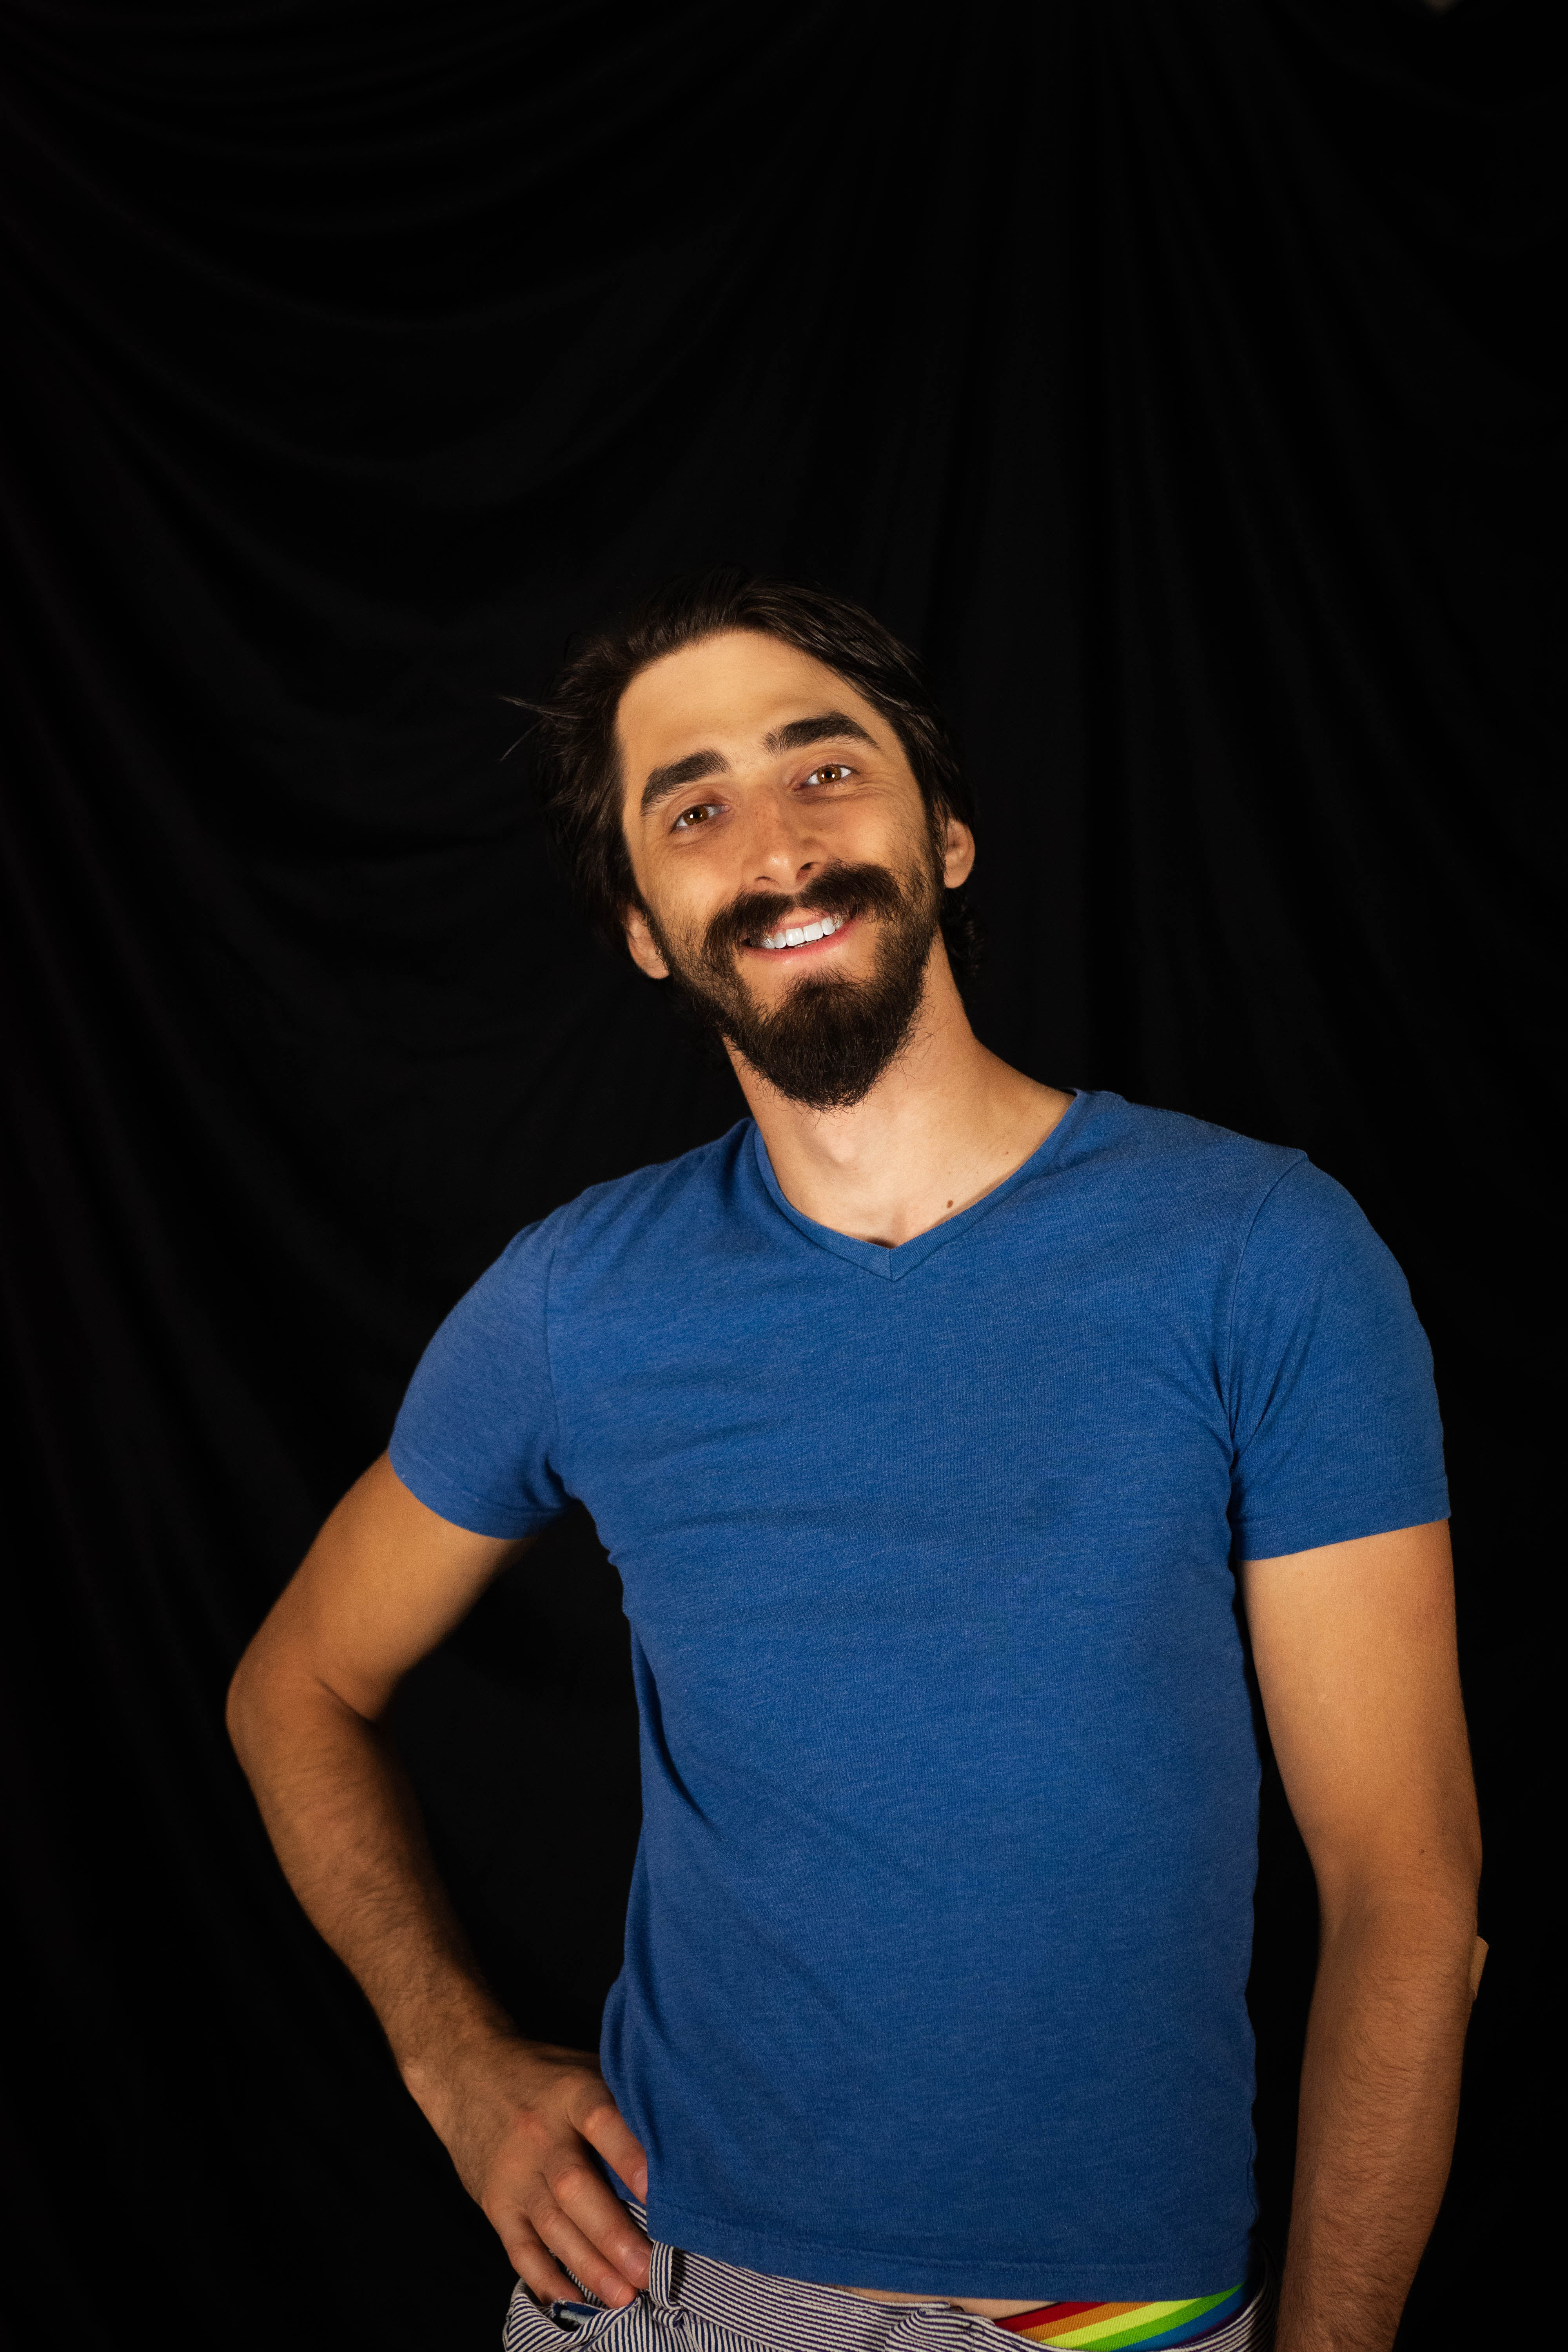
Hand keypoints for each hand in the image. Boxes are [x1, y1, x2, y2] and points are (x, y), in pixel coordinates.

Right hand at [415, 2033, 651, 2306]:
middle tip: (648, 2270)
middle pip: (575, 2187)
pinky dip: (545, 2277)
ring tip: (624, 2296)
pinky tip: (573, 2299)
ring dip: (589, 2265)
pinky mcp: (496, 2203)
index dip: (628, 2154)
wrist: (468, 2074)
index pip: (600, 2121)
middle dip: (613, 2234)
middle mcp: (540, 2135)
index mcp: (570, 2093)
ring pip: (552, 2225)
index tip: (658, 2189)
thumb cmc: (547, 2077)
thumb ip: (622, 2103)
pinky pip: (519, 2247)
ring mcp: (515, 2173)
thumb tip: (682, 2145)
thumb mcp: (584, 2070)